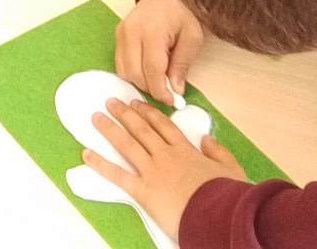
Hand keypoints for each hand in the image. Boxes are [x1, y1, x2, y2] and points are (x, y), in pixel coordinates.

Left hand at [85, 98, 248, 240]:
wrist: (219, 214)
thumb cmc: (227, 194)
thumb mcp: (230, 168)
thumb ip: (217, 151)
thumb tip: (205, 139)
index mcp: (186, 150)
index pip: (163, 126)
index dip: (148, 113)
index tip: (137, 103)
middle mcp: (165, 155)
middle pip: (141, 129)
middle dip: (125, 114)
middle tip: (111, 102)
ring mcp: (152, 171)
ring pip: (126, 144)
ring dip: (109, 129)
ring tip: (95, 117)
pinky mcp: (143, 190)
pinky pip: (117, 175)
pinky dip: (100, 164)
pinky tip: (86, 154)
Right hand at [115, 0, 203, 105]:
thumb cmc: (181, 15)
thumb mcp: (192, 38)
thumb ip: (181, 65)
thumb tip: (175, 90)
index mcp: (152, 31)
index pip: (152, 69)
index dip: (161, 90)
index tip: (172, 101)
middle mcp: (131, 32)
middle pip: (135, 73)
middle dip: (151, 89)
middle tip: (168, 93)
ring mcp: (121, 34)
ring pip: (125, 71)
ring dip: (141, 82)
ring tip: (158, 81)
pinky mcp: (117, 36)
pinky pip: (120, 64)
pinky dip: (133, 74)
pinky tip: (147, 72)